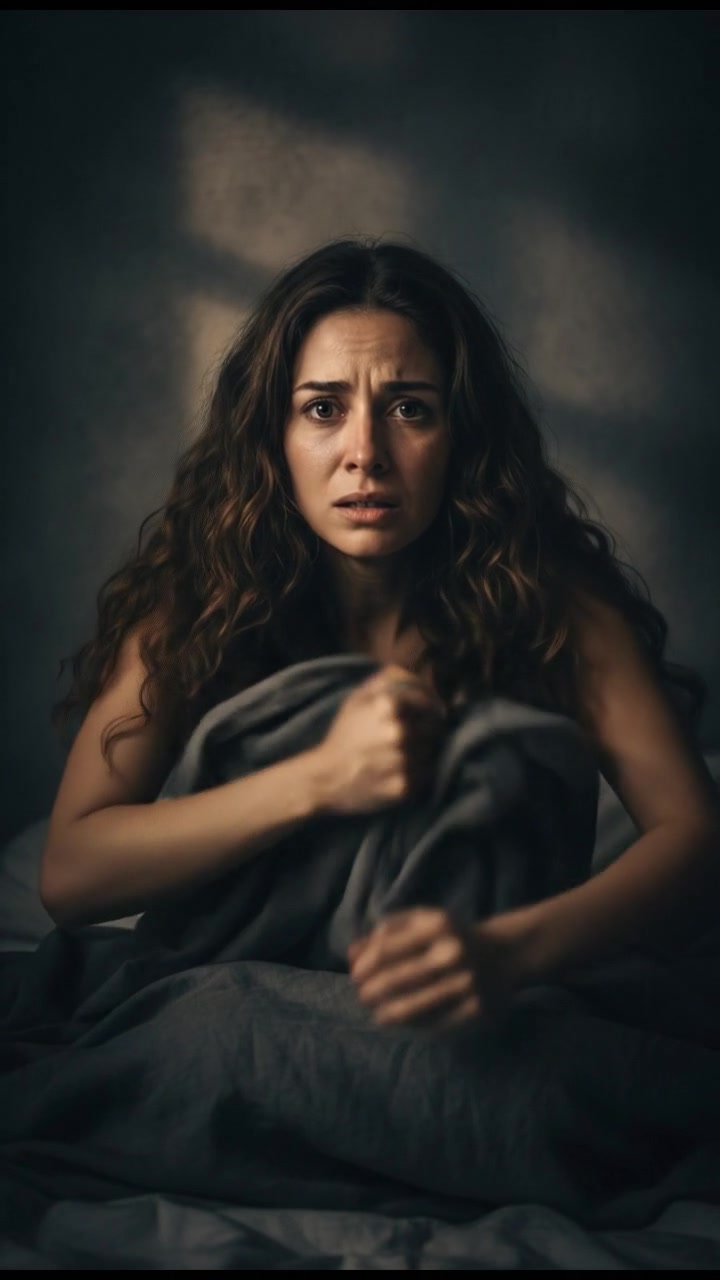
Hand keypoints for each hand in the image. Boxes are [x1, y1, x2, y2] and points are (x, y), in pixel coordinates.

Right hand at [313, 665, 446, 815]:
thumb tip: (413, 675)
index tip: (423, 712)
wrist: (326, 778)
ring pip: (431, 751)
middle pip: (434, 726)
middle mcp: (399, 732)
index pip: (430, 700)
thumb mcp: (357, 698)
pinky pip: (425, 775)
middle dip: (426, 728)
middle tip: (408, 736)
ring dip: (422, 751)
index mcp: (389, 705)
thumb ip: (387, 680)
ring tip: (400, 754)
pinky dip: (417, 773)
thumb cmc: (344, 735)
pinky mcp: (405, 786)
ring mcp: (403, 761)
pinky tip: (398, 771)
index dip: (428, 706)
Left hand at [348, 907, 518, 1030]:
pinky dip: (414, 1026)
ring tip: (378, 1015)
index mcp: (436, 925)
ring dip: (387, 1014)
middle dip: (371, 992)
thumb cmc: (451, 935)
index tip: (355, 976)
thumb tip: (350, 954)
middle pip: (395, 980)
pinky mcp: (476, 1009)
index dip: (364, 967)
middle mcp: (452, 953)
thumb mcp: (422, 921)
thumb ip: (386, 931)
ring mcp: (465, 983)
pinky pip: (435, 1024)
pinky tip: (405, 1023)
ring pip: (412, 1008)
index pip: (386, 950)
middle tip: (364, 997)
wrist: (505, 952)